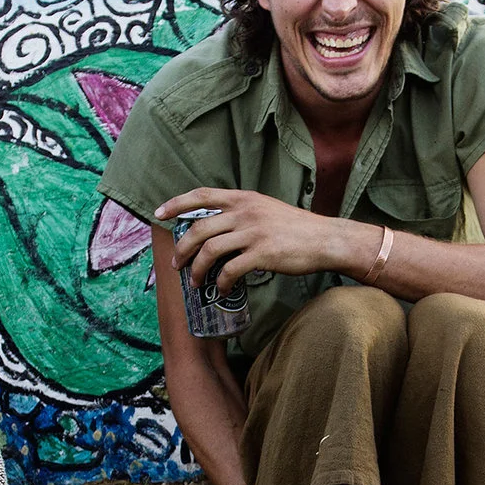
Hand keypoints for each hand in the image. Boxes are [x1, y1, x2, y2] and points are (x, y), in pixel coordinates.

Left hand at [157, 188, 367, 289]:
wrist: (325, 239)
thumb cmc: (296, 228)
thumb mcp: (266, 209)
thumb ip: (242, 212)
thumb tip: (216, 227)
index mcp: (244, 198)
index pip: (202, 194)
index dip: (177, 203)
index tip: (159, 213)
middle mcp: (245, 211)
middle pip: (199, 229)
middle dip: (182, 250)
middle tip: (177, 265)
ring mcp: (253, 232)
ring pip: (210, 251)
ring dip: (197, 271)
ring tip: (196, 283)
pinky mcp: (262, 254)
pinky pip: (230, 270)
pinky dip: (221, 282)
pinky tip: (222, 289)